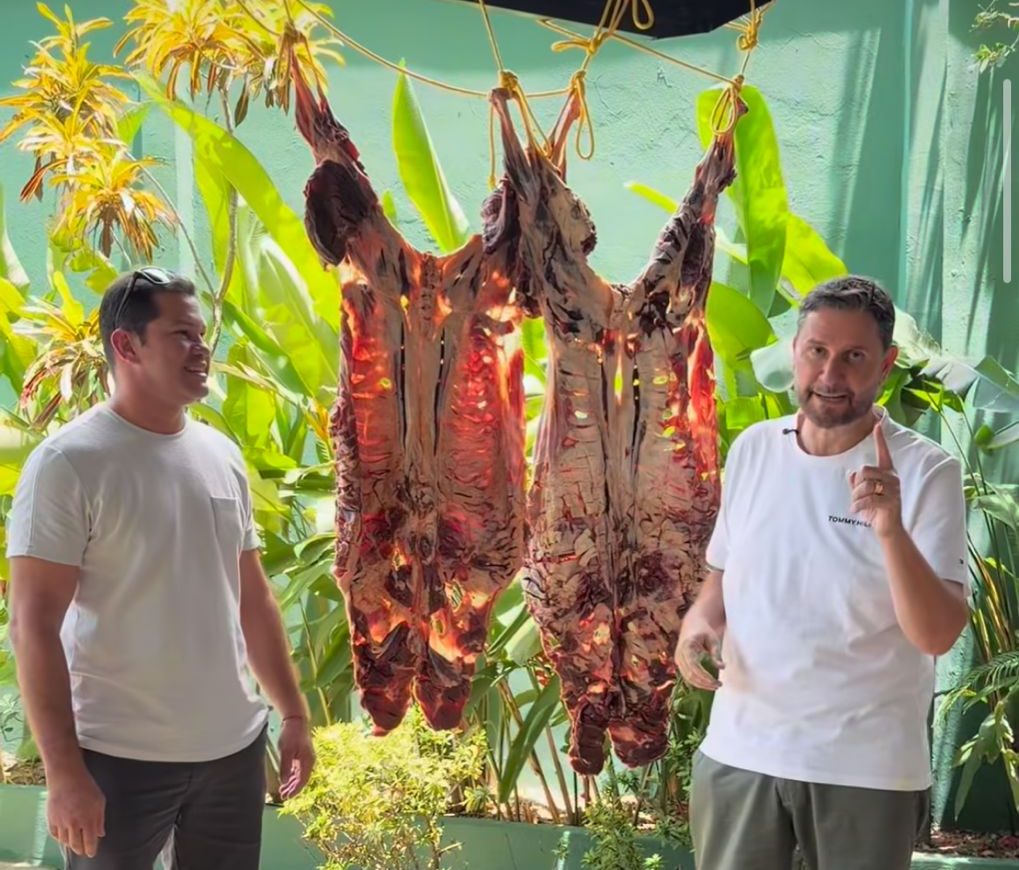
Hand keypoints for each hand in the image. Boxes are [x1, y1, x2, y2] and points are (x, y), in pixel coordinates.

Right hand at [46, 763, 104, 857]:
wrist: (66, 777)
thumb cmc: (86, 786)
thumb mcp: (99, 800)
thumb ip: (100, 819)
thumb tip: (100, 833)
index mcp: (87, 819)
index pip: (89, 841)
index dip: (91, 850)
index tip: (92, 853)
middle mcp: (73, 824)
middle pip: (76, 844)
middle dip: (80, 849)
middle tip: (83, 851)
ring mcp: (60, 822)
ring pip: (65, 841)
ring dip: (71, 844)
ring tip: (75, 843)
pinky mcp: (50, 819)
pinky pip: (55, 834)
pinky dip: (60, 838)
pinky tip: (64, 836)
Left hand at [277, 716, 315, 798]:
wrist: (296, 720)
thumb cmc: (291, 735)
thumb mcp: (286, 751)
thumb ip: (285, 767)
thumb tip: (284, 782)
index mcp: (308, 761)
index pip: (303, 780)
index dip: (295, 790)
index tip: (287, 797)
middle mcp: (309, 761)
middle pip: (302, 779)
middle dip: (293, 788)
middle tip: (283, 796)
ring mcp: (306, 758)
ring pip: (300, 775)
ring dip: (292, 783)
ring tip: (283, 790)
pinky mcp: (302, 755)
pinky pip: (298, 769)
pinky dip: (293, 776)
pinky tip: (286, 780)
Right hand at [674, 624, 723, 690]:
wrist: (693, 623)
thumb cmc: (704, 630)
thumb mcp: (713, 640)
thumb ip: (716, 654)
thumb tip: (721, 667)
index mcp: (687, 646)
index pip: (694, 667)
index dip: (705, 677)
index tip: (717, 682)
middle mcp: (679, 654)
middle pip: (690, 675)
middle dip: (704, 683)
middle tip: (718, 685)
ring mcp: (678, 659)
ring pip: (687, 677)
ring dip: (701, 684)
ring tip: (714, 686)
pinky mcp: (679, 662)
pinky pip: (686, 675)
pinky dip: (696, 681)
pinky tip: (707, 683)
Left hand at [850, 422, 902, 537]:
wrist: (888, 527)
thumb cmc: (876, 508)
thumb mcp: (864, 494)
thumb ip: (858, 483)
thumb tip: (852, 474)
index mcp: (887, 473)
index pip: (883, 453)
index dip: (880, 439)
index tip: (877, 424)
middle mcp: (893, 478)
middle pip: (864, 470)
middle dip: (856, 484)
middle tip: (857, 496)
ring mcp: (894, 490)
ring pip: (864, 485)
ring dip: (855, 497)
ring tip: (857, 505)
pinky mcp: (891, 502)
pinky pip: (867, 499)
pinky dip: (857, 506)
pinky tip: (855, 511)